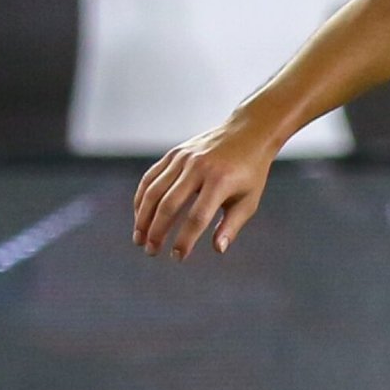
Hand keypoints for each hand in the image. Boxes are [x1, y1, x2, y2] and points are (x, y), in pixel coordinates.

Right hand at [133, 117, 277, 261]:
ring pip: (154, 191)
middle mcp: (198, 168)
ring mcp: (183, 158)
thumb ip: (231, 226)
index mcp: (220, 181)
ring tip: (139, 240)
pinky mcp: (174, 153)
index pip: (197, 217)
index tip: (178, 257)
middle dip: (157, 232)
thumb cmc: (250, 173)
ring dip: (142, 218)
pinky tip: (140, 217)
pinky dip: (142, 198)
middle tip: (151, 252)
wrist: (247, 133)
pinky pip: (151, 177)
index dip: (185, 240)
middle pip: (169, 204)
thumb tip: (217, 249)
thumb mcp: (248, 201)